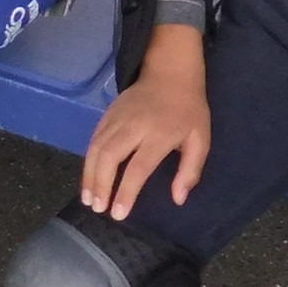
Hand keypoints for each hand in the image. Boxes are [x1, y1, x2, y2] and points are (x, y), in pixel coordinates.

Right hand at [80, 23, 208, 217]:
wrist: (170, 72)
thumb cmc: (189, 110)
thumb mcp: (200, 140)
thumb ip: (190, 171)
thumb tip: (178, 199)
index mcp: (159, 135)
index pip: (138, 168)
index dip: (126, 192)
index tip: (118, 213)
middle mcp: (134, 127)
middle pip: (110, 157)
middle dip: (100, 185)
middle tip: (97, 207)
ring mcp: (117, 119)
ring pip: (96, 149)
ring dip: (89, 175)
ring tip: (87, 198)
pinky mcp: (107, 114)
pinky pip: (93, 140)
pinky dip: (88, 160)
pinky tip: (88, 177)